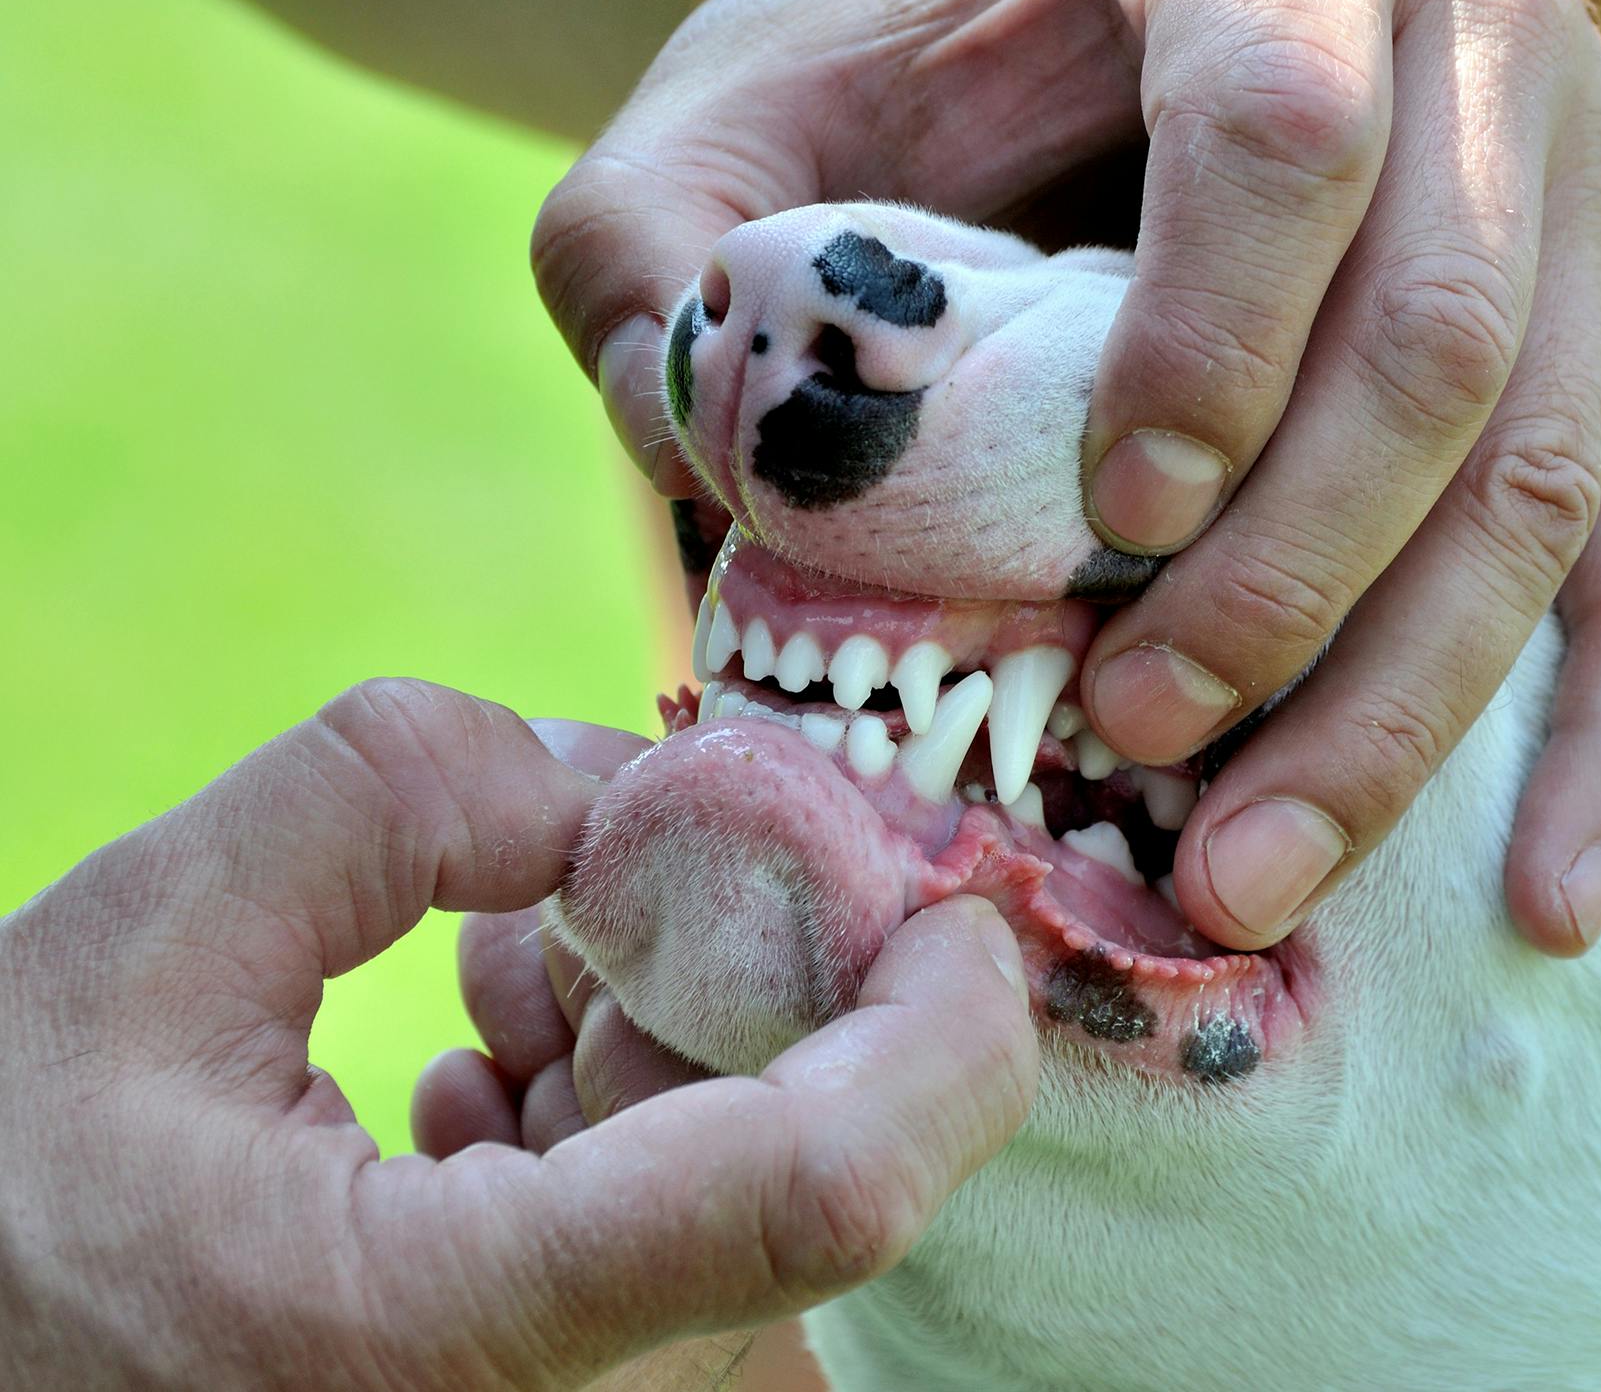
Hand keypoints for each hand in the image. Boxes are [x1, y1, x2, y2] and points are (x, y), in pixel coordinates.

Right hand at [0, 680, 1035, 1389]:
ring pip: (737, 1163)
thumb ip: (380, 798)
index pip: (823, 1191)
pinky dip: (614, 1080)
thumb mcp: (134, 953)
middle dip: (751, 958)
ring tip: (491, 951)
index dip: (942, 1028)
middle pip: (804, 1151)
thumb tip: (603, 778)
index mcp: (451, 1328)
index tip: (955, 893)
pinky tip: (481, 1031)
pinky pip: (667, 1201)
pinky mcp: (545, 1364)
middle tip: (623, 854)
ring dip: (659, 1006)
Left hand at [533, 0, 1600, 957]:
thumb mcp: (765, 103)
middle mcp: (1472, 47)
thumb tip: (710, 469)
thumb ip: (670, 240)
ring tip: (1249, 876)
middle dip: (1290, 585)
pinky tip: (1543, 897)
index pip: (1284, 126)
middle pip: (1442, 340)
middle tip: (1141, 738)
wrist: (1109, 17)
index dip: (1213, 342)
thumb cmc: (932, 66)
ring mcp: (1590, 192)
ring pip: (1552, 477)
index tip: (1112, 513)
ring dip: (1402, 709)